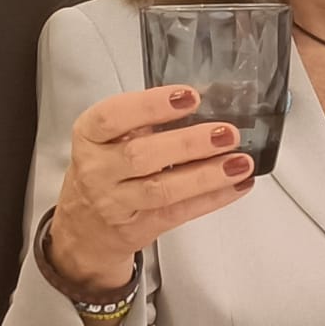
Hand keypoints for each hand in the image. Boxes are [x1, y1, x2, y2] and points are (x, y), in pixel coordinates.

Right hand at [48, 85, 255, 290]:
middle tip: (225, 132)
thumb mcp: (110, 138)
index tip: (188, 97)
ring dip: (206, 175)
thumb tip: (205, 101)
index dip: (151, 105)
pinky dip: (211, 198)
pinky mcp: (138, 228)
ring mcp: (116, 203)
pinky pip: (178, 213)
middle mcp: (98, 170)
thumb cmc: (104, 171)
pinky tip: (235, 185)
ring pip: (163, 189)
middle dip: (189, 143)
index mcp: (90, 137)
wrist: (85, 228)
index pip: (113, 116)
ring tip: (239, 162)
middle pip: (142, 155)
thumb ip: (146, 119)